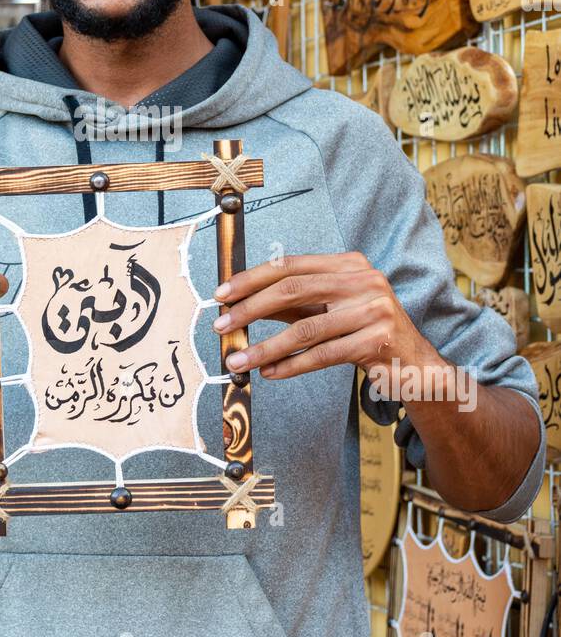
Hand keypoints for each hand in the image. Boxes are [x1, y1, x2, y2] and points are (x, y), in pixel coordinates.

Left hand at [211, 252, 437, 383]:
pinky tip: (269, 372)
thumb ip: (293, 303)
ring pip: (305, 329)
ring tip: (238, 360)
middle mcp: (363, 280)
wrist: (414, 364)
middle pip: (293, 290)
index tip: (222, 294)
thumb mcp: (329, 309)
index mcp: (349, 264)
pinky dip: (291, 365)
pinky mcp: (376, 341)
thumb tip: (242, 304)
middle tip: (221, 325)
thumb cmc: (364, 333)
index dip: (252, 279)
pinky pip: (323, 354)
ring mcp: (373, 309)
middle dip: (250, 309)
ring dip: (265, 347)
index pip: (291, 265)